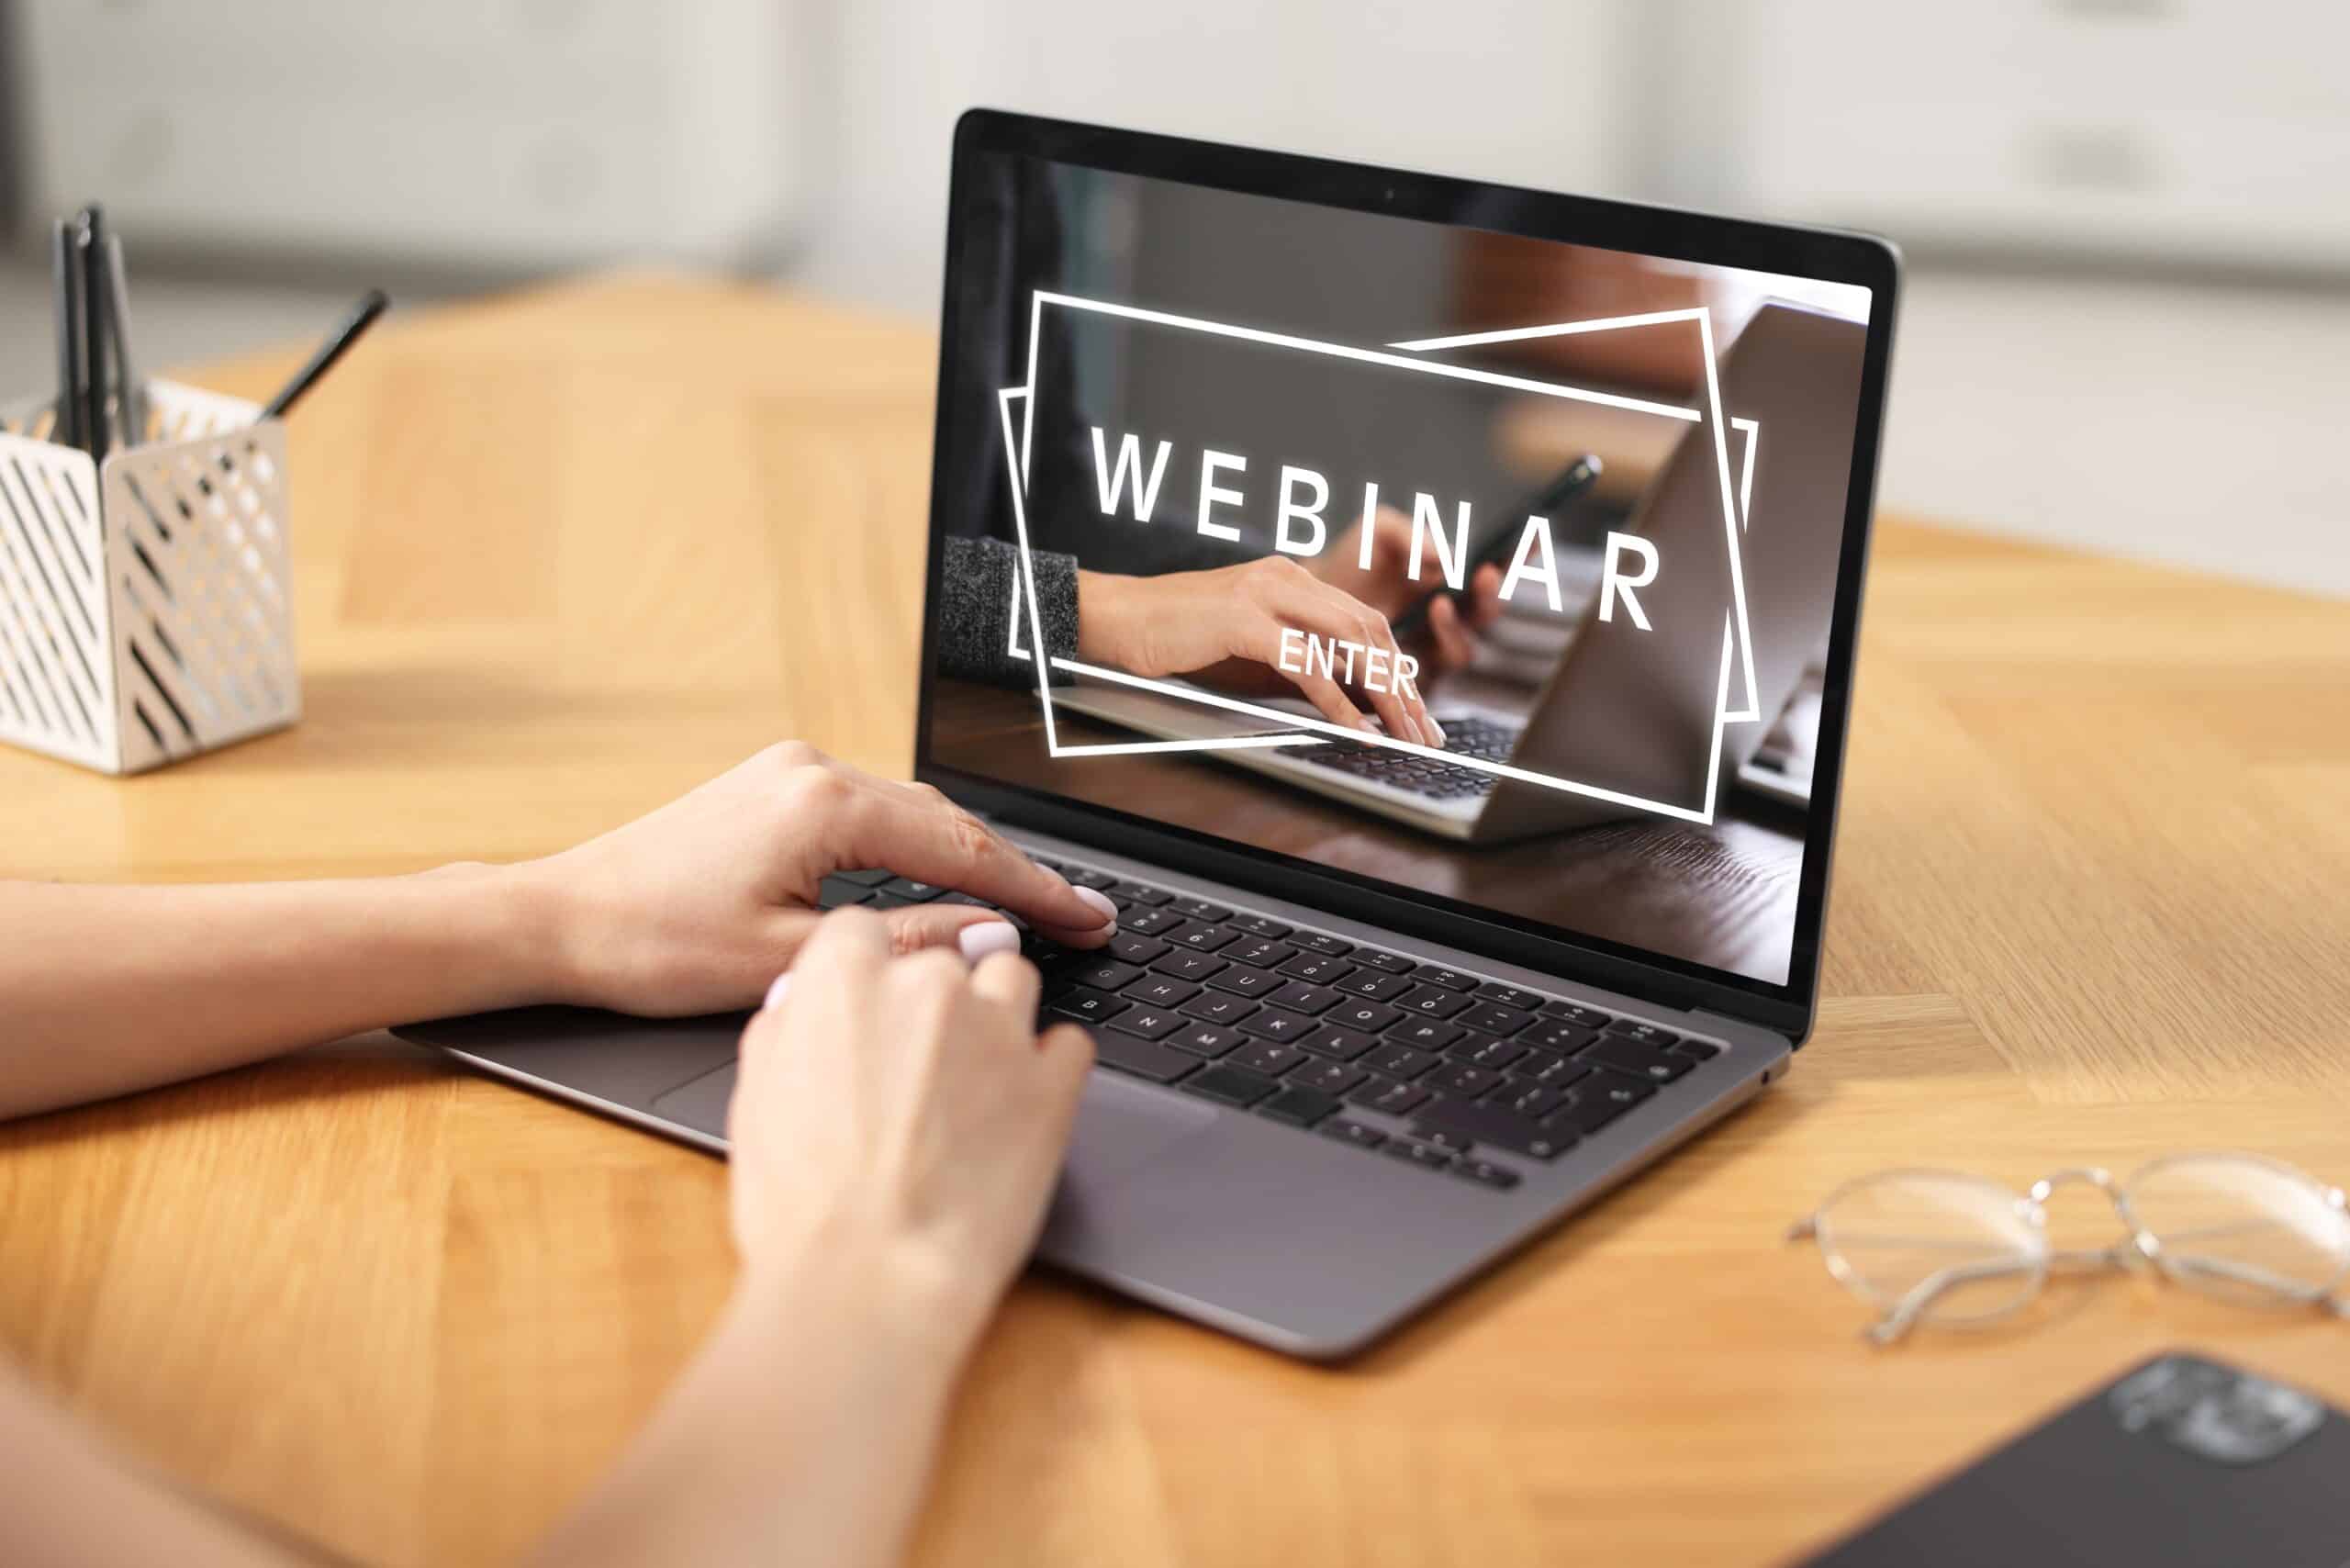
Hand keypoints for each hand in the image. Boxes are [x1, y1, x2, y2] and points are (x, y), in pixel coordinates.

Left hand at [523, 743, 1116, 1015]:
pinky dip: (918, 847)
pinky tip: (945, 880)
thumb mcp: (790, 962)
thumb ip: (903, 944)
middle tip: (1082, 919)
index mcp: (823, 806)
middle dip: (1015, 873)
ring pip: (909, 814)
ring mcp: (788, 772)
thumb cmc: (652, 945)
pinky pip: (870, 812)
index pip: (963, 847)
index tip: (1091, 917)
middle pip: (946, 821)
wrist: (557, 918)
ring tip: (1029, 905)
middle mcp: (811, 771)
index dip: (1036, 889)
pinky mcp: (769, 787)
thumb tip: (988, 937)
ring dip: (968, 858)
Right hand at [729, 908, 1091, 1332]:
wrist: (871, 1280)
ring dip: (997, 1018)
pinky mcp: (1056, 1080)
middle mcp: (927, 983)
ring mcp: (999, 1027)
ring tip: (974, 1087)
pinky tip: (1018, 1114)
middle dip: (932, 1005)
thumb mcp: (757, 1100)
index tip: (874, 1010)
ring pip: (1013, 981)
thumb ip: (788, 1029)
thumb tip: (803, 1004)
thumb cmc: (803, 1207)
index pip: (866, 931)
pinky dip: (1048, 1070)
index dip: (870, 975)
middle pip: (942, 959)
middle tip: (916, 1075)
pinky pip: (1067, 1044)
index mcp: (844, 977)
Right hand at [1077, 556, 1444, 745]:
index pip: (1364, 621)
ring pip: (1348, 642)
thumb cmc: (1173, 636)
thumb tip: (1347, 702)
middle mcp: (1286, 577)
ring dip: (1382, 695)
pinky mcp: (1243, 619)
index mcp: (1291, 577)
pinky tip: (1353, 726)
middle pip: (1368, 630)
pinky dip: (1335, 698)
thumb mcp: (1248, 649)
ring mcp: (1265, 593)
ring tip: (1402, 734)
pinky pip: (1304, 662)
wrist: (1115, 617)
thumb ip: (1296, 664)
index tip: (1415, 710)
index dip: (1397, 667)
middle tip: (1424, 731)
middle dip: (1403, 685)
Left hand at [1309, 504, 1505, 674]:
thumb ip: (1412, 535)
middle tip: (1484, 573)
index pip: (1495, 568)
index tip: (1531, 538)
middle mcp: (1449, 616)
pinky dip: (1437, 644)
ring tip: (1440, 601)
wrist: (1307, 600)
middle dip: (1489, 594)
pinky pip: (1434, 671)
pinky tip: (1426, 620)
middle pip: (1487, 613)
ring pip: (1464, 647)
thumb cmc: (1350, 564)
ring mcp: (1431, 646)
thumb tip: (1445, 556)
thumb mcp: (1379, 532)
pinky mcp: (1410, 673)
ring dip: (1458, 624)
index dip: (1518, 555)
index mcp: (1450, 579)